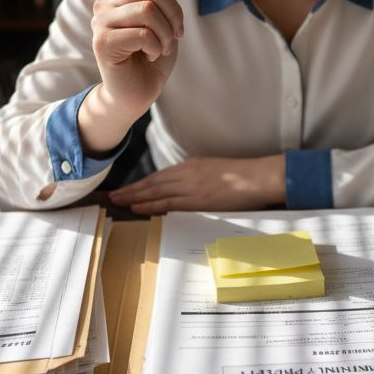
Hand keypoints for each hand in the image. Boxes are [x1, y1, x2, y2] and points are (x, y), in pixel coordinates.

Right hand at [81, 0, 183, 153]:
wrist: (138, 92)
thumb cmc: (152, 54)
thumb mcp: (166, 16)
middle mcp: (107, 2)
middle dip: (174, 11)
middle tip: (176, 32)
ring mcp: (101, 22)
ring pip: (148, 10)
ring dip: (166, 33)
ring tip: (162, 47)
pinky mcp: (102, 42)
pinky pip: (142, 33)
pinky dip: (156, 47)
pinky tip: (150, 55)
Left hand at [108, 156, 286, 214]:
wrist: (260, 177)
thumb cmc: (245, 177)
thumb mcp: (217, 173)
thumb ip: (200, 179)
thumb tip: (188, 191)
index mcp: (192, 166)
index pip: (160, 176)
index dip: (141, 184)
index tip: (127, 189)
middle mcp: (187, 173)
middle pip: (152, 182)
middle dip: (131, 189)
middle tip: (113, 195)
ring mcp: (191, 186)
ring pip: (155, 191)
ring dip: (134, 197)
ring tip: (118, 201)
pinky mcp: (198, 199)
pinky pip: (168, 202)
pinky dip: (150, 205)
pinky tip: (136, 207)